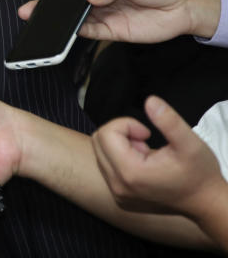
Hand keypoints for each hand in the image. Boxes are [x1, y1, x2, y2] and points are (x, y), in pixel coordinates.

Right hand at [18, 0, 221, 41]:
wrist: (186, 6)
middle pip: (69, 0)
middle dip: (49, 5)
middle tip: (30, 9)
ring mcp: (104, 13)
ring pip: (75, 18)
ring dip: (58, 21)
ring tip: (41, 23)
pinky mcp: (112, 31)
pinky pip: (89, 32)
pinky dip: (76, 33)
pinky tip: (65, 32)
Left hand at [93, 96, 227, 219]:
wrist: (206, 202)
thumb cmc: (199, 173)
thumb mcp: (190, 143)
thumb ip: (169, 121)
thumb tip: (150, 101)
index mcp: (131, 173)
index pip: (106, 134)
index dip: (126, 125)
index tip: (147, 132)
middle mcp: (118, 186)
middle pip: (99, 142)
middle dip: (121, 134)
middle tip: (146, 141)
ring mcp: (118, 193)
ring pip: (100, 153)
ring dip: (120, 146)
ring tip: (146, 153)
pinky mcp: (119, 196)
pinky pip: (106, 166)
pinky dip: (120, 158)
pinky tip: (143, 163)